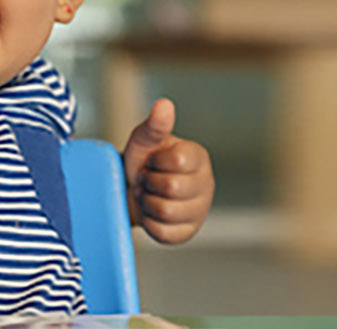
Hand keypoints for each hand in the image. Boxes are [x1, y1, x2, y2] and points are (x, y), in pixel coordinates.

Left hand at [122, 98, 213, 244]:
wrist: (130, 191)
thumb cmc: (142, 162)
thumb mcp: (144, 141)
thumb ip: (154, 125)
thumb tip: (164, 104)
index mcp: (198, 157)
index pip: (177, 160)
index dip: (155, 162)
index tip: (151, 161)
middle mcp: (206, 184)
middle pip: (171, 187)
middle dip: (149, 183)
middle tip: (146, 179)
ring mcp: (199, 210)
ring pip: (166, 211)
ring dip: (147, 203)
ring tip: (148, 194)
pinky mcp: (188, 232)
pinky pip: (165, 232)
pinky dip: (150, 223)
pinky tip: (151, 213)